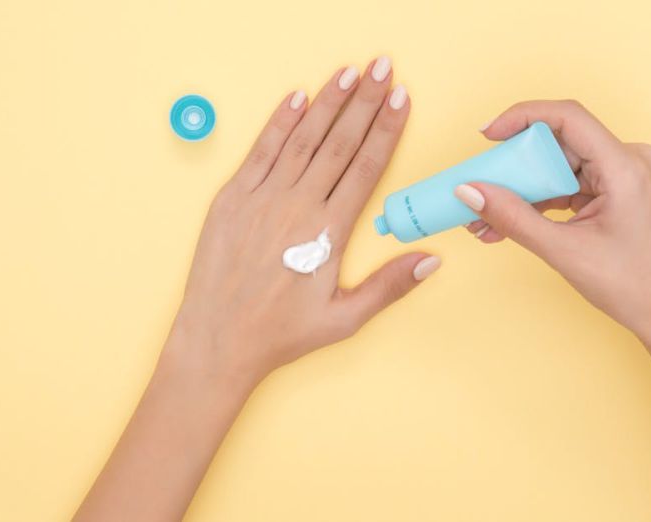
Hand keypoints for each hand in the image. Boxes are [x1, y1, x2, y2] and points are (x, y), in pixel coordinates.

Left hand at [169, 58, 439, 388]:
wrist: (218, 341)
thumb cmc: (281, 334)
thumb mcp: (345, 319)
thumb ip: (390, 285)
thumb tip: (433, 260)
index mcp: (327, 232)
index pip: (366, 167)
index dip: (386, 130)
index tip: (402, 100)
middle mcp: (296, 207)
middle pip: (339, 143)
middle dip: (364, 102)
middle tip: (383, 69)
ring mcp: (261, 199)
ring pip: (302, 139)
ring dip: (327, 103)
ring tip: (349, 73)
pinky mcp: (231, 200)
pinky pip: (260, 152)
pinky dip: (279, 123)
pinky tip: (297, 97)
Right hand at [457, 100, 650, 344]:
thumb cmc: (633, 286)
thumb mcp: (563, 251)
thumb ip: (513, 218)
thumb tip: (471, 192)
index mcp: (626, 167)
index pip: (568, 117)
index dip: (522, 117)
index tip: (488, 134)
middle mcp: (630, 161)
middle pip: (559, 144)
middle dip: (515, 168)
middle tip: (480, 187)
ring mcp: (626, 176)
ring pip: (561, 167)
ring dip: (523, 190)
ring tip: (486, 218)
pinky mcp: (618, 191)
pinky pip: (571, 184)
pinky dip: (541, 202)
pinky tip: (510, 222)